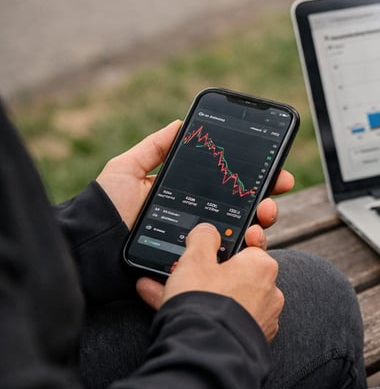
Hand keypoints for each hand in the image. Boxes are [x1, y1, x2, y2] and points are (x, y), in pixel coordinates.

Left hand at [95, 120, 295, 242]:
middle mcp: (199, 221)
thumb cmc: (107, 208)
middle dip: (267, 200)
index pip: (230, 187)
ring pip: (243, 235)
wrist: (93, 247)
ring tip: (264, 216)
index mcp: (188, 196)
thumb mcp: (126, 169)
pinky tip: (252, 239)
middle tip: (275, 193)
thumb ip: (154, 147)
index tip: (277, 171)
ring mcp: (201, 244)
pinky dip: (246, 250)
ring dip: (262, 223)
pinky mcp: (197, 264)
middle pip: (245, 210)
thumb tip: (181, 124)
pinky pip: (228, 258)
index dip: (256, 178)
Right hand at [135, 224, 283, 340]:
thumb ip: (202, 238)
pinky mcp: (253, 339)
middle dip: (205, 274)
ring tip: (162, 292)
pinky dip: (207, 317)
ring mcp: (264, 319)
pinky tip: (176, 314)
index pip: (246, 248)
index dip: (222, 247)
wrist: (206, 352)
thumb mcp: (195, 259)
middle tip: (180, 274)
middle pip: (235, 276)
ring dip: (200, 296)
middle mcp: (271, 292)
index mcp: (263, 266)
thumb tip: (207, 231)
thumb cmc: (204, 301)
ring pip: (227, 299)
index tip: (206, 251)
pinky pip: (227, 320)